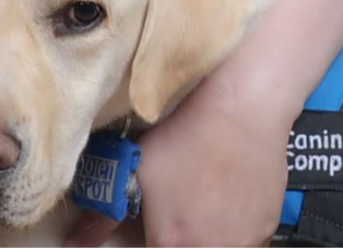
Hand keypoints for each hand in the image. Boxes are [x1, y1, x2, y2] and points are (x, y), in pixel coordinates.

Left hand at [60, 88, 288, 247]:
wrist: (244, 108)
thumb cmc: (187, 136)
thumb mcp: (138, 170)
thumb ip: (102, 216)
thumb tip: (75, 241)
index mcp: (171, 243)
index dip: (155, 241)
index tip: (158, 230)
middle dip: (182, 239)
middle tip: (182, 218)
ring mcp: (244, 242)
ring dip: (210, 239)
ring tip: (207, 211)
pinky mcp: (268, 227)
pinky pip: (249, 244)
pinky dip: (236, 234)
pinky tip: (230, 205)